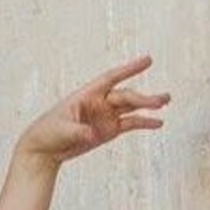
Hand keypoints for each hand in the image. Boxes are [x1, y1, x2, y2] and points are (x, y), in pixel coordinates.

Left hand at [17, 53, 170, 168]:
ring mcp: (106, 116)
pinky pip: (130, 124)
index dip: (130, 69)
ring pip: (131, 107)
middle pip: (125, 96)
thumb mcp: (61, 130)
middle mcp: (100, 102)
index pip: (112, 78)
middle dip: (143, 99)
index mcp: (87, 94)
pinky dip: (144, 123)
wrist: (44, 149)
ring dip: (148, 105)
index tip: (148, 60)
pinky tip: (158, 124)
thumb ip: (78, 131)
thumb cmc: (48, 133)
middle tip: (161, 101)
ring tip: (165, 103)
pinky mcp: (108, 130)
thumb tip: (92, 135)